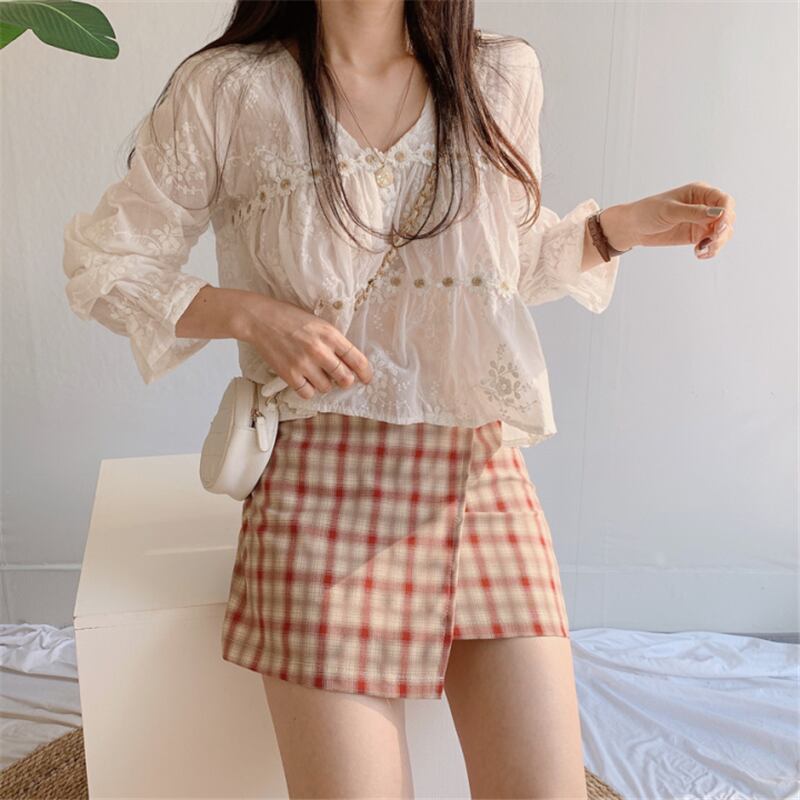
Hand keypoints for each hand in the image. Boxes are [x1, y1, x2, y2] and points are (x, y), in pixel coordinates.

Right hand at [235, 294, 372, 400]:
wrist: (260, 319)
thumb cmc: (290, 318)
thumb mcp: (319, 323)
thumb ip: (334, 341)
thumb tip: (349, 362)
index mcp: (330, 335)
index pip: (357, 359)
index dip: (365, 372)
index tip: (366, 378)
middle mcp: (319, 350)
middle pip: (344, 378)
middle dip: (345, 381)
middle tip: (340, 378)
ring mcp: (304, 364)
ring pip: (326, 388)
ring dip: (324, 384)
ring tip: (316, 374)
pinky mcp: (289, 374)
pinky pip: (307, 393)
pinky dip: (308, 390)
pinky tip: (304, 380)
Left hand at [623, 181, 735, 259]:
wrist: (633, 227)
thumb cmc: (648, 212)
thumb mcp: (670, 211)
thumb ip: (694, 212)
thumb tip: (719, 212)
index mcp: (700, 192)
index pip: (724, 200)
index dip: (726, 214)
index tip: (718, 228)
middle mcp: (705, 205)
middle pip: (727, 218)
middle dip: (722, 232)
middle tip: (709, 242)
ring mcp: (702, 221)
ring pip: (723, 233)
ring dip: (717, 244)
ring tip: (702, 251)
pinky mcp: (697, 235)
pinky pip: (712, 243)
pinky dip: (710, 250)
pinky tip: (699, 254)